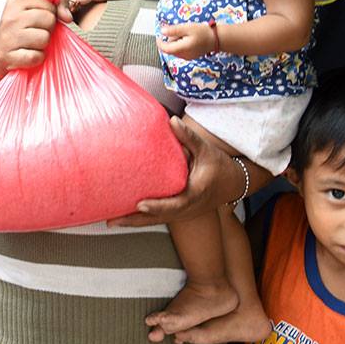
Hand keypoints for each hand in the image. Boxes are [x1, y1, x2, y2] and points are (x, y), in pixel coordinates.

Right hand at [0, 0, 58, 70]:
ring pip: (44, 38)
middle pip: (49, 20)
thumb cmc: (19, 27)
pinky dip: (38, 57)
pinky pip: (37, 56)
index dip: (50, 13)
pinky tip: (29, 53)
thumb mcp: (30, 9)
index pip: (48, 5)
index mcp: (16, 2)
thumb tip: (68, 16)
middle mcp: (11, 18)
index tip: (40, 19)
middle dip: (48, 28)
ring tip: (33, 42)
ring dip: (43, 43)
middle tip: (37, 31)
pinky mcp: (9, 56)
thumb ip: (52, 5)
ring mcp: (9, 37)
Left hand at [107, 117, 239, 226]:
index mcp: (195, 193)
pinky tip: (125, 217)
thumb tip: (172, 121)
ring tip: (111, 221)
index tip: (140, 204)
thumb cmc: (219, 165)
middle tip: (112, 220)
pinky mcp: (180, 212)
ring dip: (135, 222)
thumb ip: (189, 138)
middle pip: (159, 217)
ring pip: (157, 221)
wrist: (233, 183)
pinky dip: (142, 219)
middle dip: (136, 220)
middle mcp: (188, 207)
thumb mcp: (206, 150)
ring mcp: (184, 213)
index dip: (157, 206)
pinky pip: (159, 218)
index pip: (175, 203)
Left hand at [157, 22, 214, 59]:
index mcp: (181, 49)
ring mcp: (187, 57)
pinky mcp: (190, 56)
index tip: (159, 34)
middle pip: (169, 48)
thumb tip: (162, 31)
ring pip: (175, 50)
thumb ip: (174, 30)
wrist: (216, 39)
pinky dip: (180, 44)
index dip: (159, 41)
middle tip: (179, 31)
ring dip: (175, 41)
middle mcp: (183, 56)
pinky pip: (180, 51)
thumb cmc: (203, 32)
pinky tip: (188, 38)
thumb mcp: (187, 28)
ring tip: (186, 34)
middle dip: (170, 39)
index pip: (165, 48)